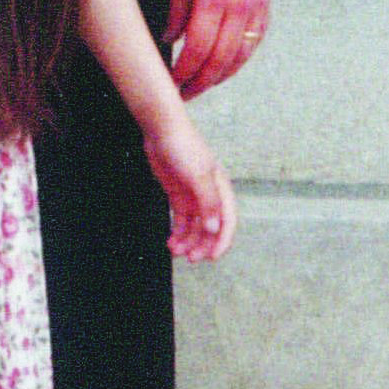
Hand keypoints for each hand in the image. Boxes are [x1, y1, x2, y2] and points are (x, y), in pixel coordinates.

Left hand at [143, 112, 236, 261]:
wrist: (161, 130)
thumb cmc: (183, 147)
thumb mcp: (198, 175)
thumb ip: (208, 203)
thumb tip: (214, 229)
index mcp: (221, 189)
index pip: (227, 221)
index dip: (222, 241)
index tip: (212, 257)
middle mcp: (209, 195)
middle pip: (210, 228)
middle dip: (201, 245)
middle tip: (190, 258)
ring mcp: (193, 196)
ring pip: (195, 227)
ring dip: (188, 242)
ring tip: (175, 251)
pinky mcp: (178, 195)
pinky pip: (181, 221)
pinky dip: (177, 233)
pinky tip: (171, 242)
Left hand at [166, 0, 272, 99]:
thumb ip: (175, 8)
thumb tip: (169, 39)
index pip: (197, 49)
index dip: (184, 72)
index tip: (171, 83)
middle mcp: (239, 8)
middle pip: (220, 60)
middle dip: (200, 82)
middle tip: (184, 94)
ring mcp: (256, 9)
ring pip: (240, 56)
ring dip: (220, 76)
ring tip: (202, 85)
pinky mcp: (265, 6)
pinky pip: (254, 43)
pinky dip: (239, 59)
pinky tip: (225, 66)